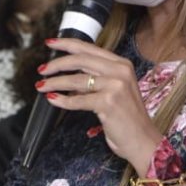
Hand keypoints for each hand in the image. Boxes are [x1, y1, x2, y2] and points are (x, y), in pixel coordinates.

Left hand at [37, 37, 163, 171]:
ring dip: (55, 82)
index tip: (50, 43)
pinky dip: (62, 100)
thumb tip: (68, 76)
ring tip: (41, 86)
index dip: (67, 44)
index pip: (89, 48)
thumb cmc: (128, 119)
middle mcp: (120, 71)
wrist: (143, 141)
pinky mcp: (108, 102)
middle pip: (80, 59)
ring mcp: (115, 86)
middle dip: (57, 64)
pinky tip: (53, 99)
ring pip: (76, 79)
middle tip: (42, 70)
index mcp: (121, 64)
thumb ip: (96, 80)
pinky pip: (78, 100)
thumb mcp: (116, 91)